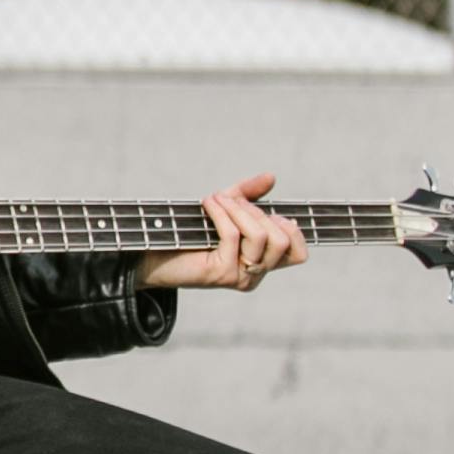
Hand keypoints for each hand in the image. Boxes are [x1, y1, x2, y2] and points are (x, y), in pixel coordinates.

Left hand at [136, 174, 306, 294]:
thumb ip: (249, 194)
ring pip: (261, 236)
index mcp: (262, 262)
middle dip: (259, 212)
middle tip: (234, 202)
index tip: (271, 213)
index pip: (299, 253)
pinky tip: (208, 203)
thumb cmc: (189, 233)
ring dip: (239, 209)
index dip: (293, 230)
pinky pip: (233, 235)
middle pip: (282, 240)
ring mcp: (241, 276)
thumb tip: (271, 177)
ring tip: (218, 199)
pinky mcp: (222, 273)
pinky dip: (221, 212)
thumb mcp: (225, 209)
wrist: (154, 255)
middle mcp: (256, 274)